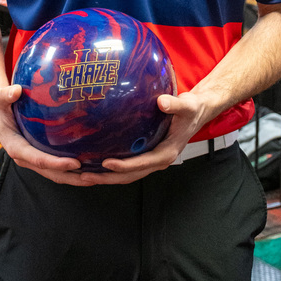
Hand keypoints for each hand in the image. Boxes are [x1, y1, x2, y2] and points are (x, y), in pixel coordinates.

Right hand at [0, 83, 97, 186]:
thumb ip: (5, 95)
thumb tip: (16, 90)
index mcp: (15, 147)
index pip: (38, 159)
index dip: (57, 163)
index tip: (75, 163)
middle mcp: (24, 157)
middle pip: (50, 172)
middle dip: (71, 177)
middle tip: (93, 177)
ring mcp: (31, 159)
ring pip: (54, 174)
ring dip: (73, 178)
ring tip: (95, 177)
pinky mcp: (37, 155)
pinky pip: (55, 167)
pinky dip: (70, 170)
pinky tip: (88, 166)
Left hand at [79, 90, 208, 184]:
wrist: (197, 113)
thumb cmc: (191, 110)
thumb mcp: (187, 105)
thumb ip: (175, 104)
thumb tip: (162, 101)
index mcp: (166, 153)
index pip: (142, 163)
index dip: (124, 165)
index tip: (105, 163)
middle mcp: (158, 161)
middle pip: (130, 176)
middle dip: (107, 178)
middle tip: (85, 176)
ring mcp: (151, 160)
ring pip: (127, 175)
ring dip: (106, 177)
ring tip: (83, 175)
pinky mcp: (146, 155)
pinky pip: (127, 167)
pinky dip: (111, 169)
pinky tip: (94, 164)